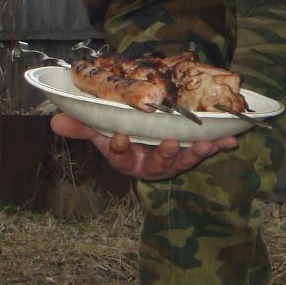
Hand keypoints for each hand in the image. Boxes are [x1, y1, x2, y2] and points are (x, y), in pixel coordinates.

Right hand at [49, 113, 239, 180]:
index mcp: (126, 158)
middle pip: (155, 164)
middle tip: (169, 145)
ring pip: (182, 161)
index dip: (120, 148)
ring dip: (194, 153)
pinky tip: (231, 139)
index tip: (120, 137)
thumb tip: (54, 119)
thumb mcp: (101, 130)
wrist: (147, 136)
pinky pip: (205, 150)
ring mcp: (171, 161)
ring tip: (203, 145)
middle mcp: (149, 164)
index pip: (120, 156)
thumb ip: (82, 125)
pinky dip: (218, 145)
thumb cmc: (122, 133)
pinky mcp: (190, 154)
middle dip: (163, 155)